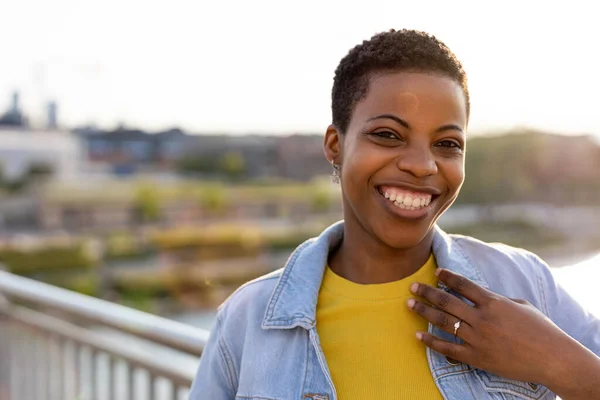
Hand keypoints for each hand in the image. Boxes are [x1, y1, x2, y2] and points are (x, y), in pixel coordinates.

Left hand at [406, 268, 577, 386]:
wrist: (552, 358)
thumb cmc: (540, 329)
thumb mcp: (520, 305)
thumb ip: (497, 300)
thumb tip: (481, 296)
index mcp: (493, 302)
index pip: (464, 285)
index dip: (447, 277)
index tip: (436, 272)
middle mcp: (482, 318)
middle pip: (447, 301)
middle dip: (427, 292)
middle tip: (412, 286)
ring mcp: (478, 338)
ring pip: (444, 322)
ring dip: (424, 311)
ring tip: (409, 304)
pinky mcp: (477, 357)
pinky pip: (448, 348)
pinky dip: (431, 341)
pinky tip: (418, 335)